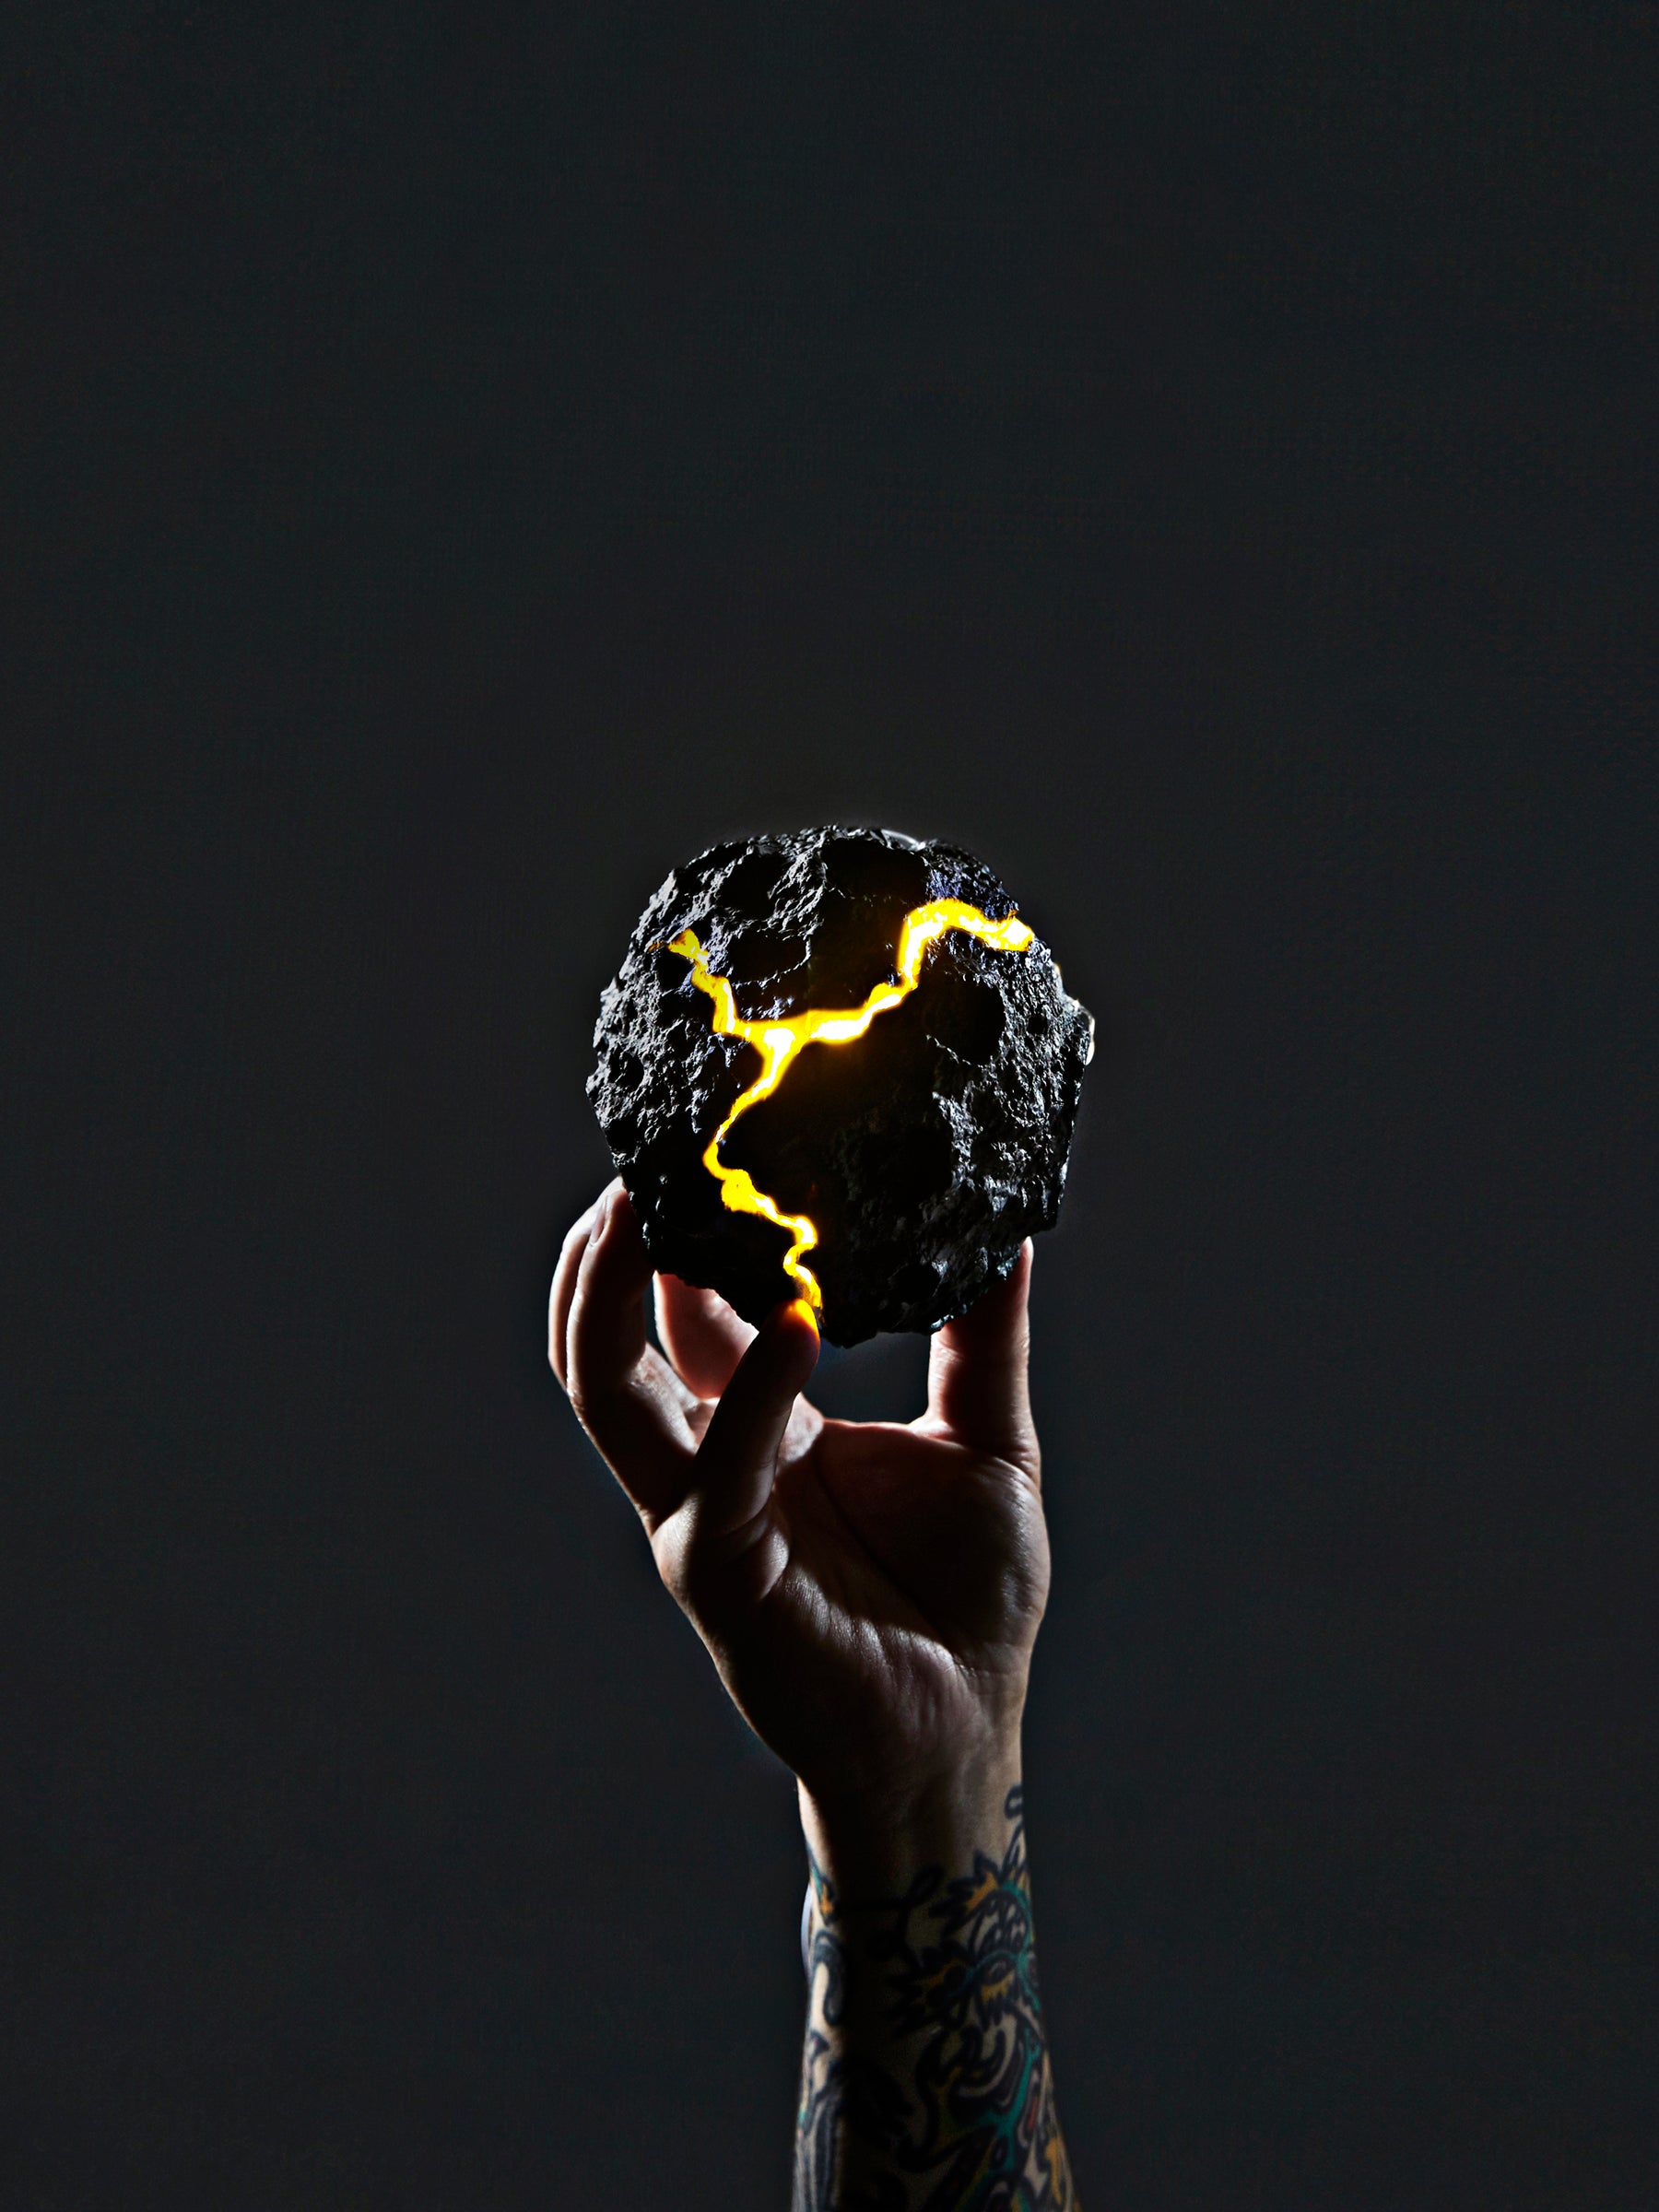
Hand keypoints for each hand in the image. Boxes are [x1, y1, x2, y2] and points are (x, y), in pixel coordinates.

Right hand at [549, 1179, 1051, 1872]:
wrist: (968, 1729)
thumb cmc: (968, 1601)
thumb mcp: (988, 1442)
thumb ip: (983, 1337)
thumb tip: (1009, 1229)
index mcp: (763, 1427)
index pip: (684, 1310)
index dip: (681, 1226)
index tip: (715, 1135)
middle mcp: (711, 1462)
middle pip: (605, 1337)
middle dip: (604, 1243)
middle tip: (650, 1146)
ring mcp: (698, 1516)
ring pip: (605, 1388)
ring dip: (615, 1290)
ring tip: (652, 1199)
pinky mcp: (718, 1574)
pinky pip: (712, 1468)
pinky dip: (749, 1388)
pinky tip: (796, 1318)